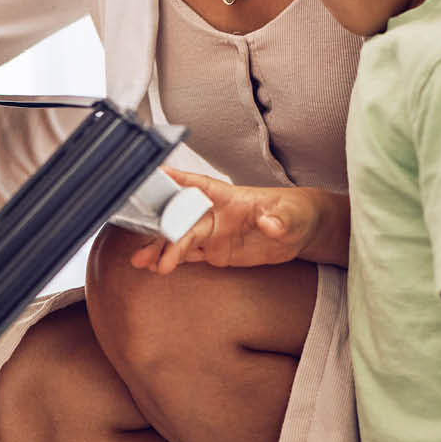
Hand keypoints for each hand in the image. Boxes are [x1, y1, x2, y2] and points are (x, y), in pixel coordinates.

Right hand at [129, 169, 324, 272]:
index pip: (199, 185)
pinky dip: (172, 260)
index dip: (178, 180)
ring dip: (160, 248)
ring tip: (142, 262)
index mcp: (229, 196)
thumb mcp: (291, 215)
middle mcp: (214, 213)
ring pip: (180, 238)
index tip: (156, 175)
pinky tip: (154, 266)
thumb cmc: (294, 213)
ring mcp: (212, 232)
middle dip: (164, 234)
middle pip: (183, 220)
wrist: (298, 232)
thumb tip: (270, 224)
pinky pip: (188, 255)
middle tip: (150, 252)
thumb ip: (278, 219)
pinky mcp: (214, 250)